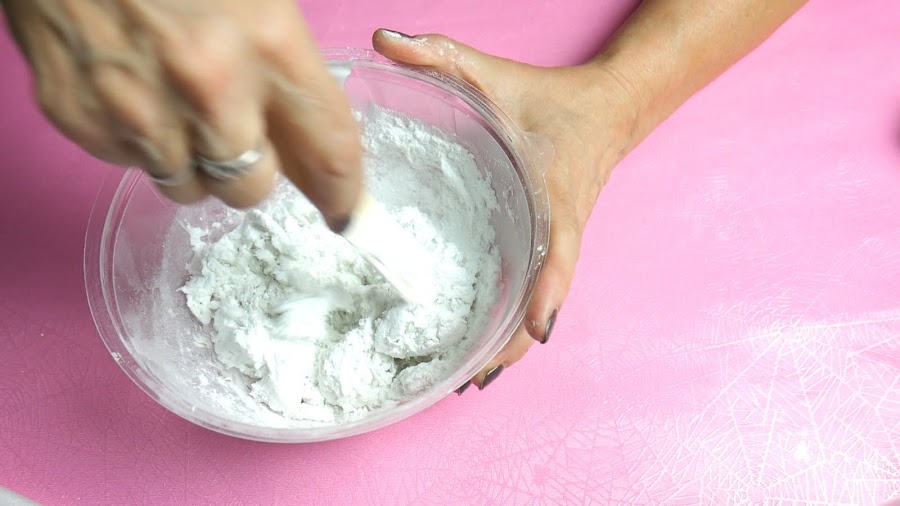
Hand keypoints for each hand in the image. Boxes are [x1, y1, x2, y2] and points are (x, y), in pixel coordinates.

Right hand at [3, 0, 361, 227]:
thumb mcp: (260, 2)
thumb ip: (290, 78)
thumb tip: (309, 153)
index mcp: (268, 44)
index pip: (329, 152)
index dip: (343, 193)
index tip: (345, 212)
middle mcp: (208, 87)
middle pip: (252, 189)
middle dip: (252, 171)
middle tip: (235, 129)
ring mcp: (137, 109)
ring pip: (189, 188)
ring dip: (193, 161)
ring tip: (174, 100)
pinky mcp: (80, 118)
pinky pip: (132, 165)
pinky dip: (140, 142)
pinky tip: (132, 88)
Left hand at [373, 30, 639, 389]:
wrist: (608, 110)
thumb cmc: (552, 99)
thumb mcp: (494, 74)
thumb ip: (441, 55)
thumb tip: (383, 40)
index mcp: (554, 195)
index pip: (558, 250)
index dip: (548, 290)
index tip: (536, 330)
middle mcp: (559, 230)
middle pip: (544, 298)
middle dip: (513, 343)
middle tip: (472, 381)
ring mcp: (557, 243)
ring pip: (539, 304)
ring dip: (510, 345)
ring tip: (470, 383)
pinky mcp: (549, 246)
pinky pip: (535, 292)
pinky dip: (514, 325)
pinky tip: (484, 350)